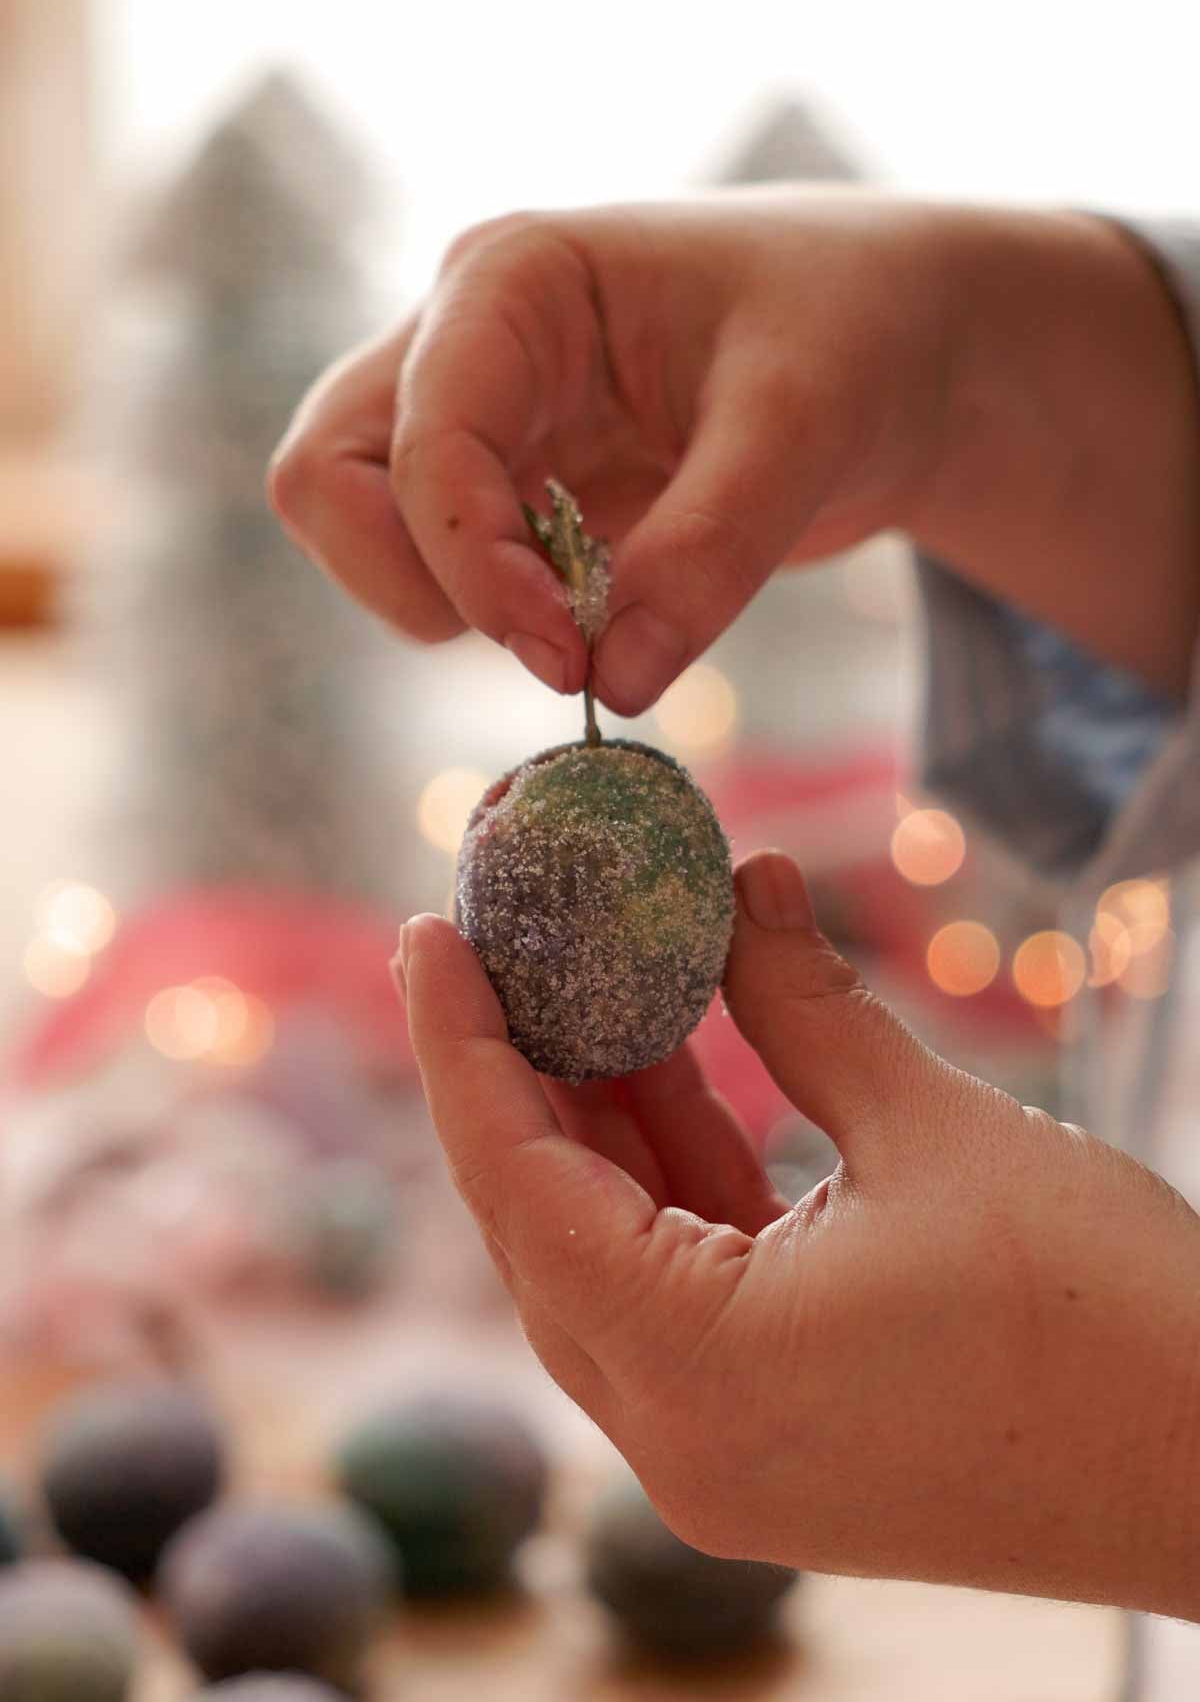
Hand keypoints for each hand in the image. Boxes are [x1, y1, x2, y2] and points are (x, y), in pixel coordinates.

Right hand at [270, 193, 1199, 707]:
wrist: (895, 341)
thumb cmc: (854, 334)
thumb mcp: (804, 428)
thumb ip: (708, 553)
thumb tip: (612, 685)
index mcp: (516, 278)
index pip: (419, 436)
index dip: (470, 564)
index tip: (569, 660)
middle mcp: (464, 338)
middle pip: (327, 476)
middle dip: (416, 583)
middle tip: (552, 650)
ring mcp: (472, 413)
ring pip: (358, 526)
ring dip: (449, 606)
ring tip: (590, 625)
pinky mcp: (502, 483)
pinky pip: (435, 565)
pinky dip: (493, 618)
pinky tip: (598, 617)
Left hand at [397, 849, 1199, 1619]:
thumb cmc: (1104, 1311)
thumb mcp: (933, 1130)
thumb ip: (805, 1007)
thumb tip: (744, 882)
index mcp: (692, 1375)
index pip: (516, 1186)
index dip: (462, 1044)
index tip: (429, 930)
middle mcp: (680, 1440)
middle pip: (546, 1223)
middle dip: (526, 1070)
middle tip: (502, 938)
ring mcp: (727, 1452)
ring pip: (612, 1255)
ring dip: (606, 1119)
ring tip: (590, 976)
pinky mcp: (779, 1437)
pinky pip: (684, 1291)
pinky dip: (676, 1181)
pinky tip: (676, 1064)